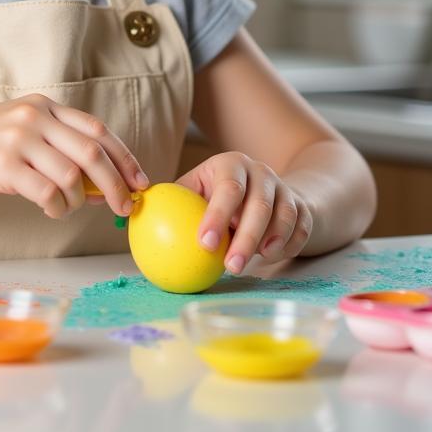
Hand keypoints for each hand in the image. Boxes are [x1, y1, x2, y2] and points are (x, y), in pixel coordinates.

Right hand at [0, 94, 149, 218]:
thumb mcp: (20, 131)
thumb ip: (56, 148)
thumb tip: (101, 184)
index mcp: (44, 106)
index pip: (98, 130)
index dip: (124, 157)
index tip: (140, 181)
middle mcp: (35, 117)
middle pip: (92, 152)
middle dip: (116, 183)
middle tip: (125, 207)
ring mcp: (18, 139)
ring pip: (72, 175)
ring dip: (79, 200)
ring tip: (67, 207)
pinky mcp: (3, 164)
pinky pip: (47, 192)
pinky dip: (57, 207)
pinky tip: (51, 210)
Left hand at [176, 151, 312, 274]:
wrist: (267, 188)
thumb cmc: (217, 194)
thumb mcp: (195, 188)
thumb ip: (169, 199)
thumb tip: (128, 209)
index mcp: (231, 165)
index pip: (227, 188)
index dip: (217, 215)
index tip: (204, 243)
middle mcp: (261, 172)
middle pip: (258, 206)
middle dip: (245, 237)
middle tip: (229, 265)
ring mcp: (286, 189)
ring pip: (284, 218)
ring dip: (267, 244)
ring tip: (246, 266)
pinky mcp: (304, 208)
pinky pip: (301, 230)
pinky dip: (288, 246)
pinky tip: (268, 259)